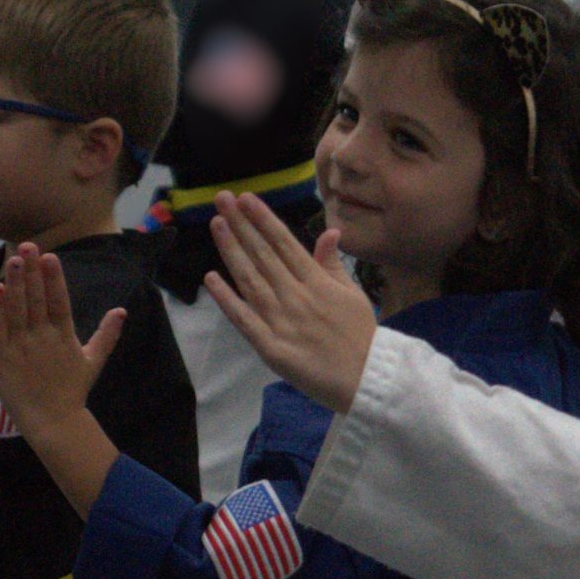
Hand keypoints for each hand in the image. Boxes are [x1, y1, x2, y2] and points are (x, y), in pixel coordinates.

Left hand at [0, 243, 125, 437]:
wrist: (53, 424)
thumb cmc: (71, 392)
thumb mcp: (93, 361)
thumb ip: (107, 335)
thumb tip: (122, 311)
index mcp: (64, 336)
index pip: (59, 301)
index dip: (54, 278)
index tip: (50, 256)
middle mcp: (43, 338)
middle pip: (37, 299)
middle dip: (32, 271)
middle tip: (27, 245)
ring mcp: (22, 347)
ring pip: (17, 309)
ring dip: (15, 283)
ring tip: (13, 259)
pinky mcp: (2, 357)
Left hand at [205, 190, 375, 413]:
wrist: (367, 379)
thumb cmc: (361, 336)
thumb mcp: (353, 294)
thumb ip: (334, 264)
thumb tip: (329, 232)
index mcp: (317, 281)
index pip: (284, 243)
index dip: (263, 219)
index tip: (246, 199)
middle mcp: (296, 296)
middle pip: (263, 255)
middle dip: (241, 225)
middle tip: (222, 199)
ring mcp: (282, 322)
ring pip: (251, 280)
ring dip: (231, 251)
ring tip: (216, 224)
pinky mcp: (271, 348)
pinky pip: (245, 320)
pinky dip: (227, 299)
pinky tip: (211, 278)